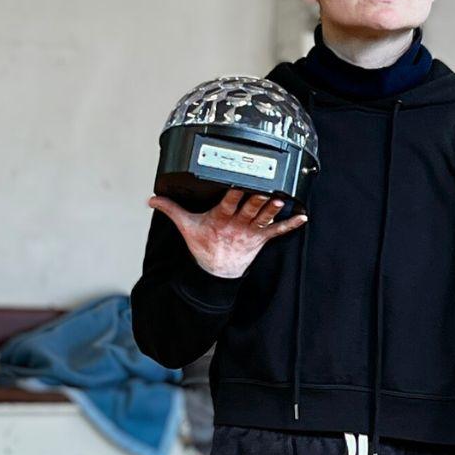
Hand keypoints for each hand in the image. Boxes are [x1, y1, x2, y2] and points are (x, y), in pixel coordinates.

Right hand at [147, 187, 307, 278]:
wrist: (216, 272)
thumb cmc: (203, 246)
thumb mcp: (185, 226)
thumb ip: (171, 209)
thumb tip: (151, 199)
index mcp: (219, 218)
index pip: (228, 203)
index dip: (234, 193)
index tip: (239, 182)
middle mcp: (237, 224)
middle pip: (249, 208)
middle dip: (258, 199)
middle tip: (266, 189)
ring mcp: (251, 232)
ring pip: (264, 217)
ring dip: (274, 209)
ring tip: (282, 199)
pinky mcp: (261, 238)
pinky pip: (278, 232)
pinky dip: (291, 225)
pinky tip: (303, 217)